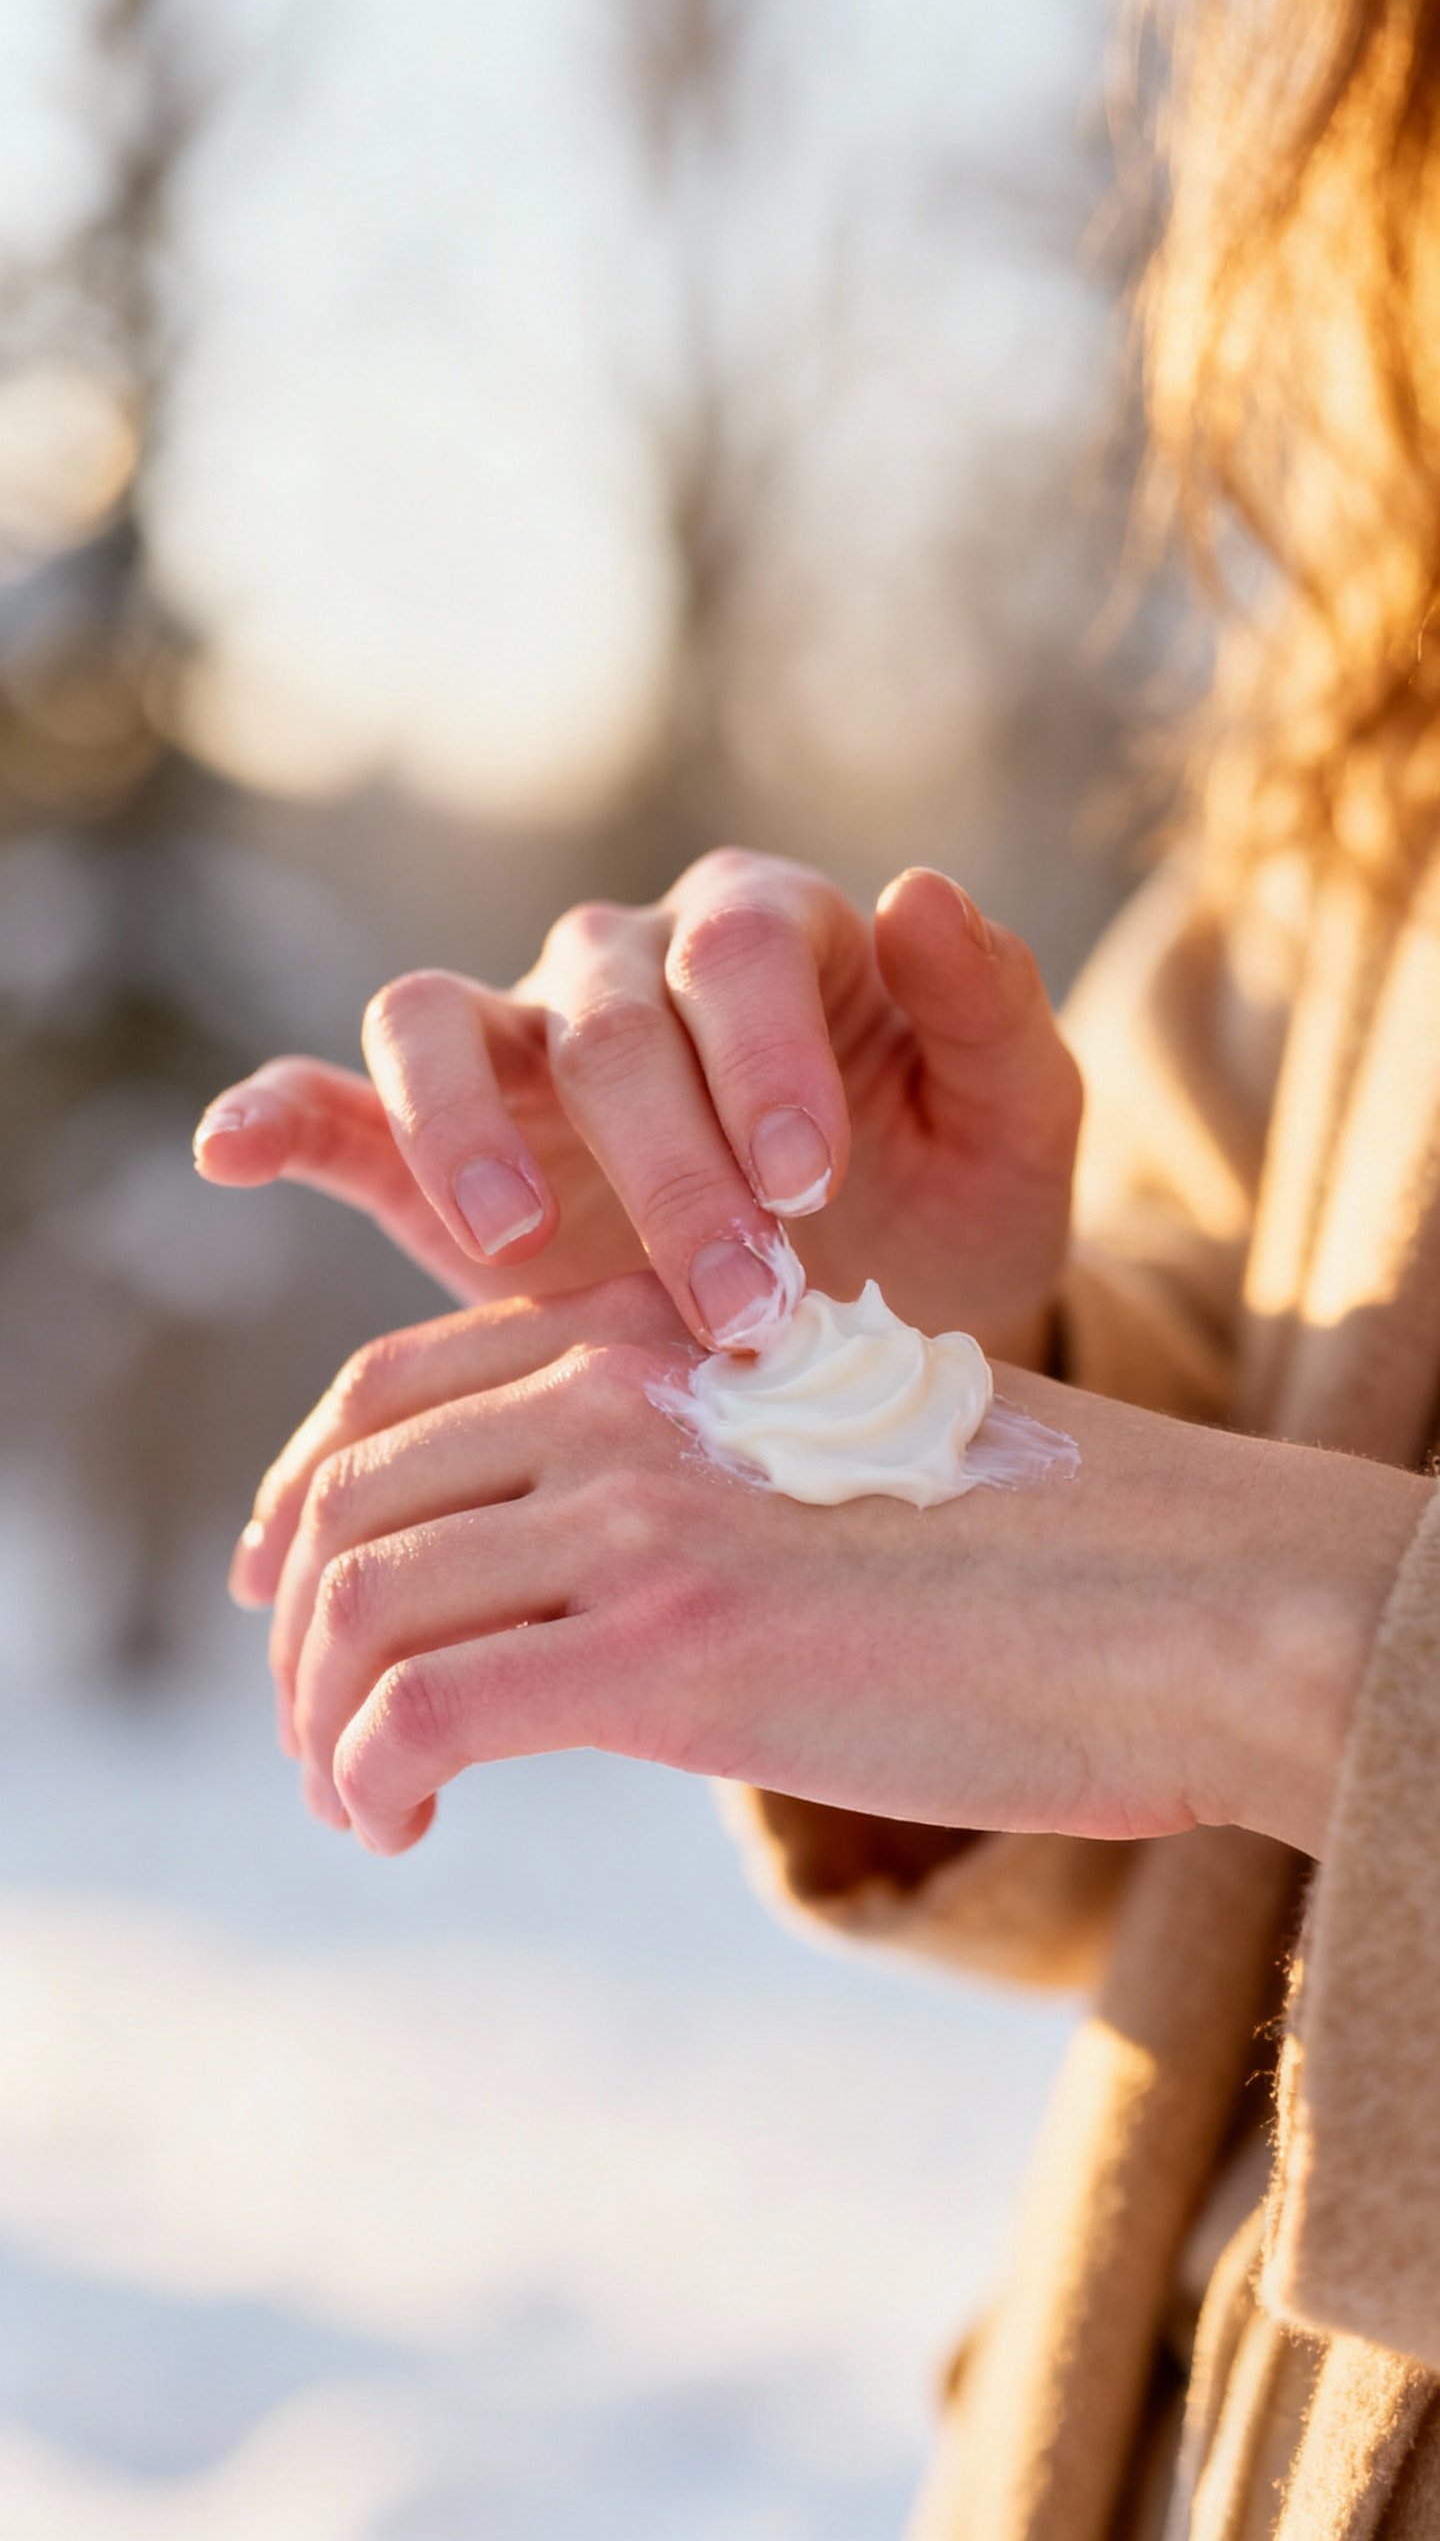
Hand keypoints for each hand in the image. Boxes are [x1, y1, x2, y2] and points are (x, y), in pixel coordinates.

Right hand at [194, 847, 1080, 1358]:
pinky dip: (282, 1116)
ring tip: (515, 1242)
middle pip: (602, 1015)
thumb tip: (920, 887)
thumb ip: (989, 1011)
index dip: (762, 1058)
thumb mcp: (1016, 1126)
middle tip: (736, 1302)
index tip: (810, 1185)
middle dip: (667, 1162)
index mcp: (764, 937)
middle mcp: (625, 969)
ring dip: (468, 1129)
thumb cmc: (953, 1205)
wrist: (880, 1318)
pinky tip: (233, 1150)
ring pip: (437, 1021)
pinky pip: (340, 1108)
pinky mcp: (435, 1151)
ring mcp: (520, 1054)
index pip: (733, 951)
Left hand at [239, 1275, 1423, 1862]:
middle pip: (350, 1496)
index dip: (305, 1493)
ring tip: (357, 1803)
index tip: (285, 1590)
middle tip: (319, 1734)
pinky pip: (416, 1710)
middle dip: (295, 1627)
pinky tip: (398, 1827)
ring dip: (319, 1722)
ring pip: (360, 1604)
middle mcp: (623, 1397)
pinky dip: (365, 1777)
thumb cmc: (1050, 1548)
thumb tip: (614, 1597)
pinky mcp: (667, 1652)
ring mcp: (639, 1515)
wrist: (1191, 1597)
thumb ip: (707, 1476)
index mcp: (659, 1331)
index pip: (392, 1388)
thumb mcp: (839, 1456)